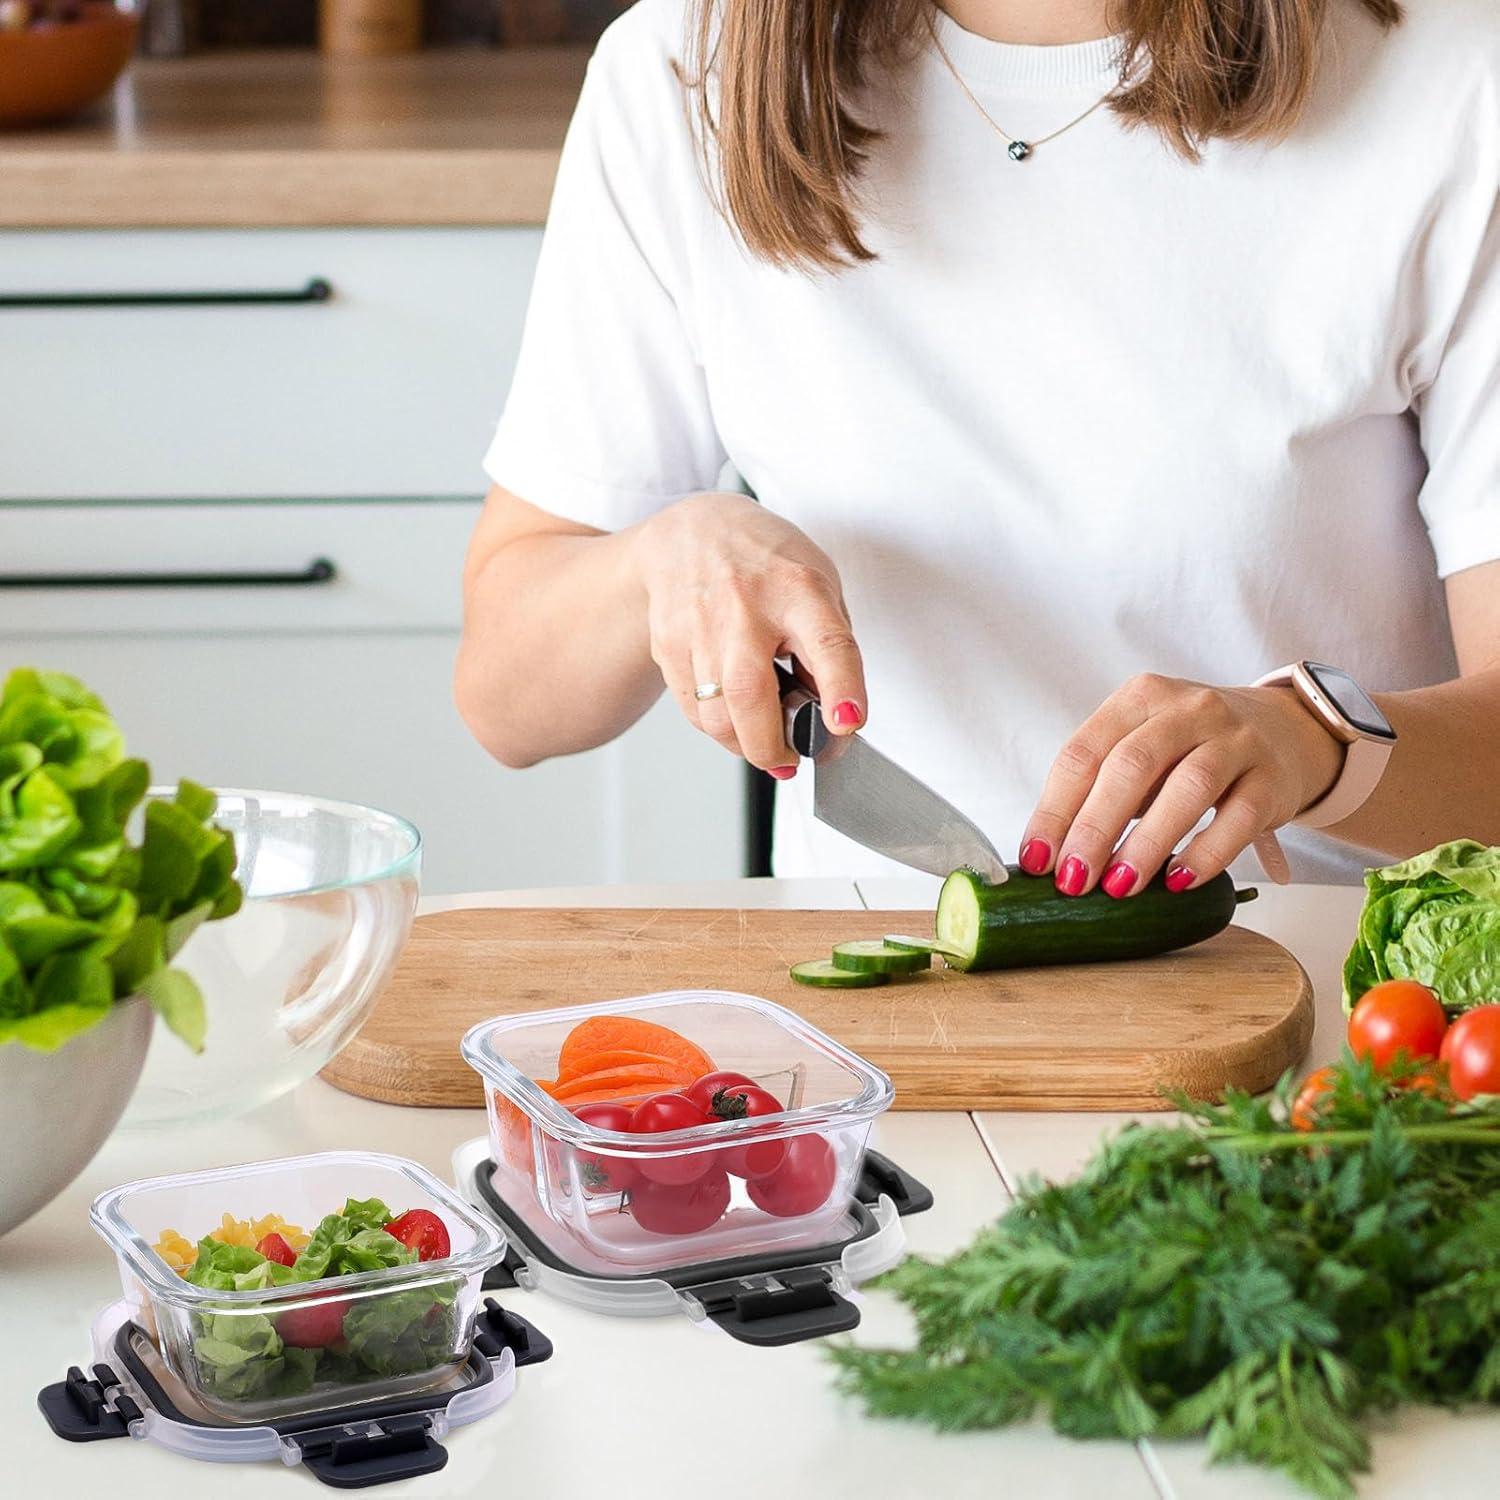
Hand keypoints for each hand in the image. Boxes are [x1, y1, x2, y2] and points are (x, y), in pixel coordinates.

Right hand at [629, 492, 866, 773]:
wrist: (692, 533)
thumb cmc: (765, 562)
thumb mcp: (818, 586)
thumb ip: (830, 648)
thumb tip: (830, 715)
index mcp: (798, 589)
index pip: (826, 644)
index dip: (840, 689)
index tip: (847, 725)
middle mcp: (745, 604)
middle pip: (750, 694)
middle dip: (771, 746)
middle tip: (788, 761)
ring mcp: (700, 624)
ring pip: (715, 714)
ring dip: (743, 744)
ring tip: (761, 738)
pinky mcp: (668, 644)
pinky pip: (693, 709)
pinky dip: (716, 725)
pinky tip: (730, 712)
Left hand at [1019, 673, 1344, 895]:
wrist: (1282, 731)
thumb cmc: (1187, 750)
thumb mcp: (1139, 750)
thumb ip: (1097, 789)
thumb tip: (1047, 856)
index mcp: (1139, 698)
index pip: (1083, 753)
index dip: (1054, 809)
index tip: (1036, 860)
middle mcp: (1188, 709)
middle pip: (1131, 767)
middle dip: (1094, 828)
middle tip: (1073, 881)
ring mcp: (1235, 739)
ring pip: (1188, 788)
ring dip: (1147, 842)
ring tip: (1119, 887)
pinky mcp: (1271, 777)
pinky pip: (1239, 818)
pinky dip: (1206, 853)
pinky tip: (1178, 881)